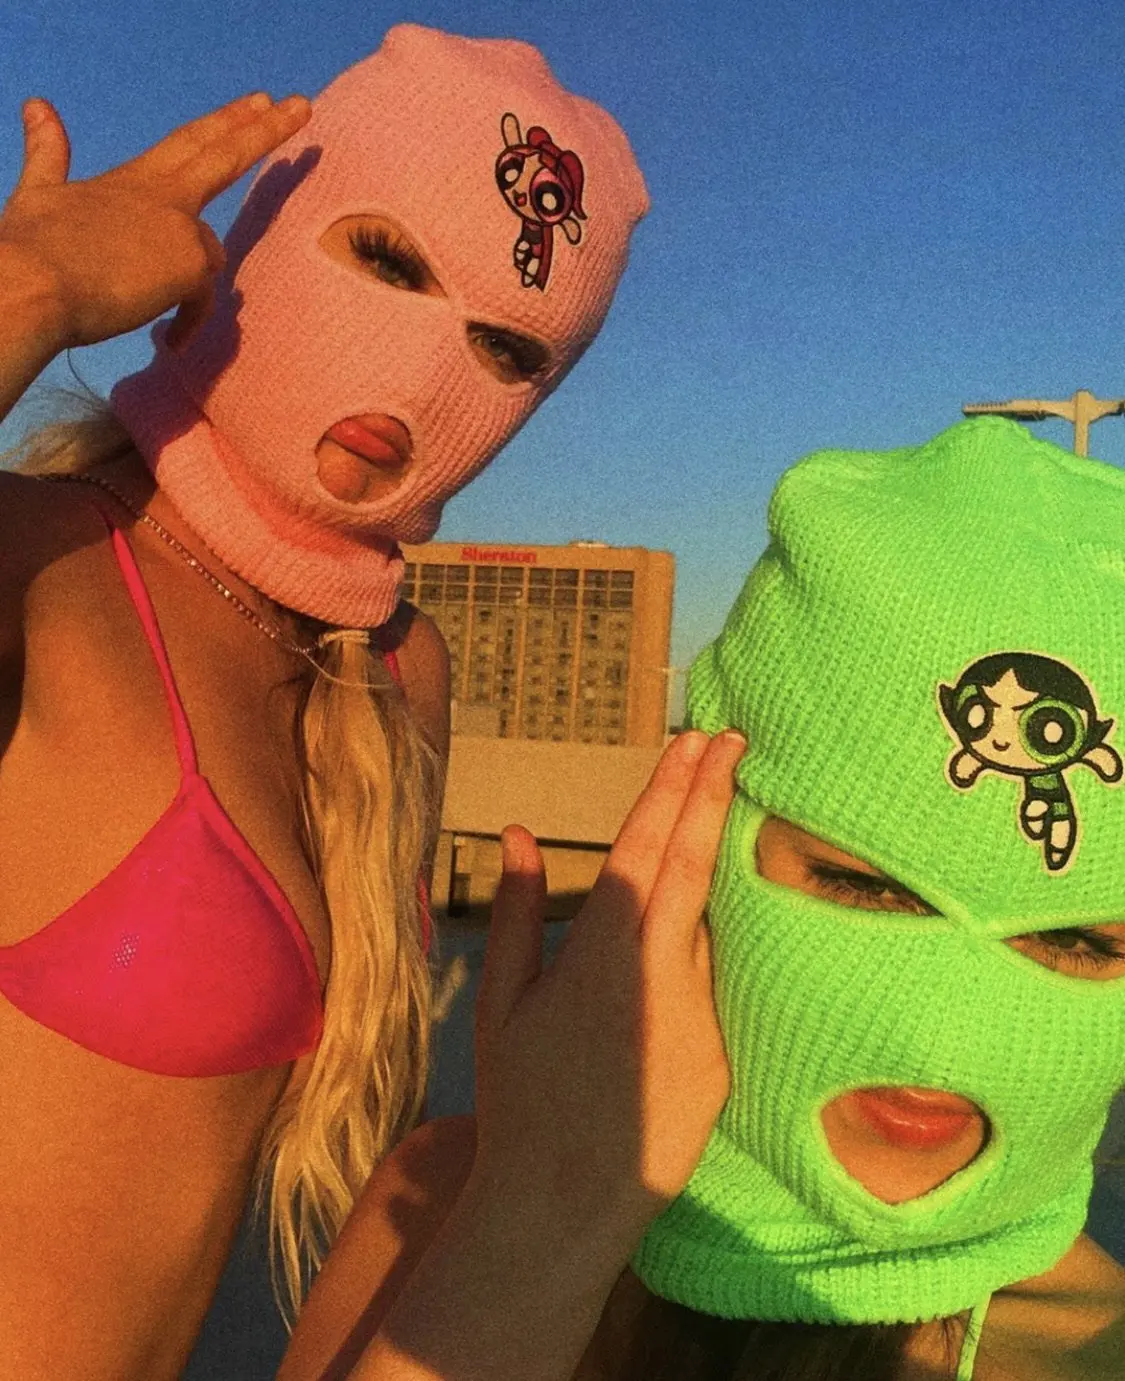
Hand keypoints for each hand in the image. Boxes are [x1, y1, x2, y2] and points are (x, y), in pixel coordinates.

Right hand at [0, 91, 310, 353]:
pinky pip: (201, 302)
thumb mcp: (39, 193)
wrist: (34, 284)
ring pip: (208, 256)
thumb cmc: (31, 250)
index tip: (256, 102)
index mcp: (132, 180)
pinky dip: (187, 323)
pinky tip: (168, 340)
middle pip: (224, 154)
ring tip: (153, 315)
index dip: (224, 121)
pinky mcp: (192, 264)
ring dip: (189, 291)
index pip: (187, 142)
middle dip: (265, 129)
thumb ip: (47, 153)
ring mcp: (180, 226)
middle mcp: (163, 195)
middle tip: (301, 106)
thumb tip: (37, 105)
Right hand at [469, 730, 744, 1256]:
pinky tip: (685, 948)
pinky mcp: (722, 1058)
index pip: (648, 848)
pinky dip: (698, 954)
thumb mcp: (502, 1002)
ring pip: (706, 929)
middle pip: (697, 864)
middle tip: (731, 739)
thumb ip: (518, 911)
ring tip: (716, 816)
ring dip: (709, 873)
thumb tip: (514, 833)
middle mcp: (661, 975)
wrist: (563, 1204)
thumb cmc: (521, 1098)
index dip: (675, 789)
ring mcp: (700, 1017)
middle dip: (713, 794)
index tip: (696, 740)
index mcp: (602, 953)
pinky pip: (709, 987)